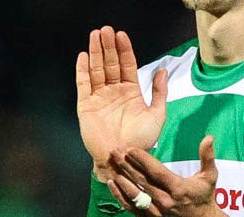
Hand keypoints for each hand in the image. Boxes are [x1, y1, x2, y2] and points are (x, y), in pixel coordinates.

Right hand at [76, 26, 168, 179]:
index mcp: (130, 93)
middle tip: (106, 30)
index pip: (127, 65)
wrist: (123, 159)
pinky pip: (83, 85)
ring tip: (95, 36)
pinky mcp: (86, 106)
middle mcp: (114, 93)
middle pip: (110, 63)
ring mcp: (99, 98)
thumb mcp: (157, 115)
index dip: (124, 50)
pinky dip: (82, 71)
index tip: (122, 35)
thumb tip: (162, 71)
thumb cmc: (141, 142)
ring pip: (96, 70)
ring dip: (95, 53)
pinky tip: (82, 56)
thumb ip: (159, 92)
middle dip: (108, 46)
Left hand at [106, 136, 236, 216]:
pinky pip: (131, 207)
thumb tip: (209, 137)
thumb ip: (207, 156)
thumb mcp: (210, 176)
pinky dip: (120, 196)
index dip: (142, 160)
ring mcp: (156, 213)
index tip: (130, 149)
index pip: (156, 172)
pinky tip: (111, 183)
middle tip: (114, 152)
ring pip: (133, 194)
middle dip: (126, 165)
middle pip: (141, 181)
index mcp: (179, 189)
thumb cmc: (204, 197)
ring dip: (120, 178)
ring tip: (110, 165)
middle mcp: (166, 201)